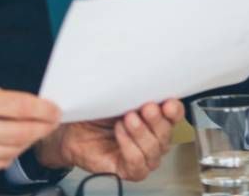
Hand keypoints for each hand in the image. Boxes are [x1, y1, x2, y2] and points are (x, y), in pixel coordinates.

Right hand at [0, 78, 60, 178]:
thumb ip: (4, 97)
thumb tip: (33, 107)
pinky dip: (12, 153)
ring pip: (13, 150)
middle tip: (54, 122)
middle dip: (42, 127)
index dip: (43, 110)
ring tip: (37, 131)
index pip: (20, 107)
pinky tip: (16, 143)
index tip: (56, 110)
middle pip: (20, 132)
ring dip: (29, 141)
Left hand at [35, 99, 183, 180]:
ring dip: (141, 133)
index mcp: (155, 116)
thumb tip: (144, 78)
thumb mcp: (117, 95)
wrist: (74, 129)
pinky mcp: (128, 170)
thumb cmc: (97, 112)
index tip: (168, 103)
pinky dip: (130, 146)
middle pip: (167, 133)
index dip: (174, 110)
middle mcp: (152, 137)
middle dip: (157, 120)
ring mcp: (143, 155)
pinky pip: (138, 164)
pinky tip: (120, 133)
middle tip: (146, 107)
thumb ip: (134, 89)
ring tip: (127, 119)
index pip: (174, 115)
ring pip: (155, 150)